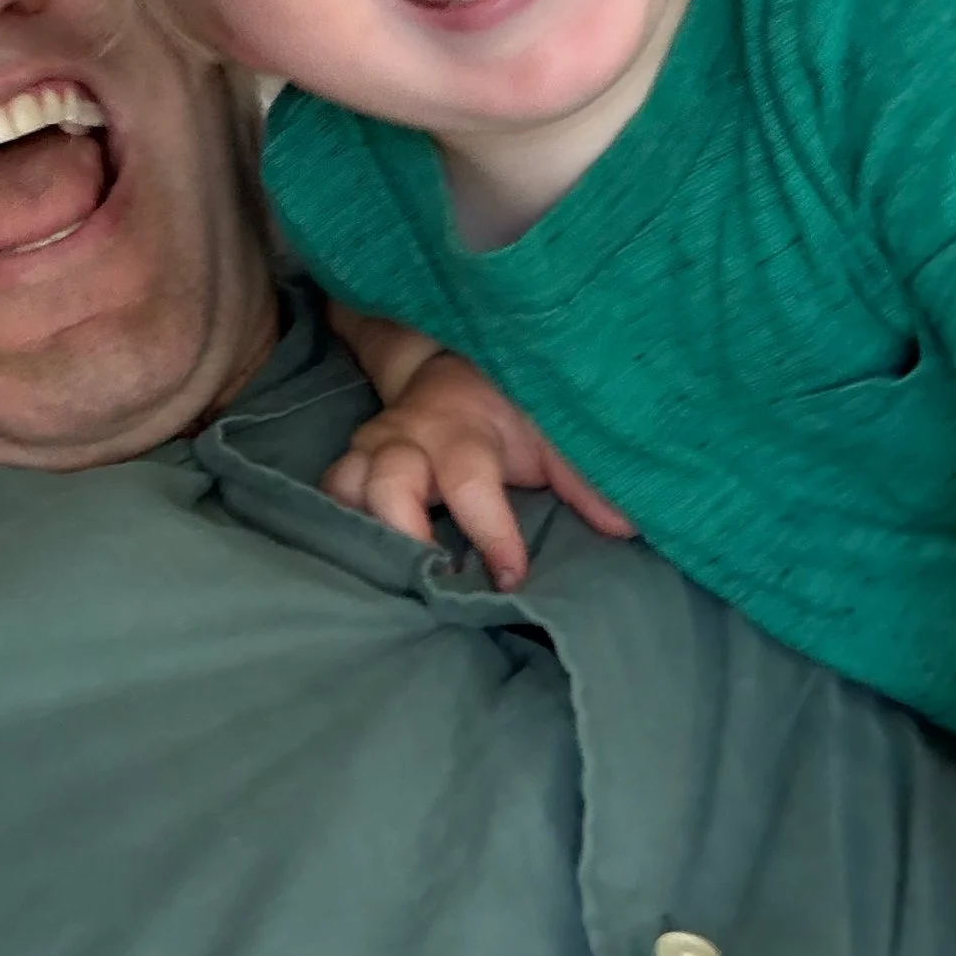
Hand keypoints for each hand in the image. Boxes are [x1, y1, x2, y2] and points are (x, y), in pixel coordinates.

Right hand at [322, 352, 633, 590]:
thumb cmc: (510, 408)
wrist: (451, 368)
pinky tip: (369, 570)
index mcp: (463, 431)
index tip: (511, 578)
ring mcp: (372, 452)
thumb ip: (585, 477)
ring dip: (363, 538)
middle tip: (435, 586)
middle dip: (403, 537)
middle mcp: (408, 440)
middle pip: (385, 486)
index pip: (471, 482)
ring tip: (394, 585)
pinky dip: (340, 531)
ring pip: (344, 491)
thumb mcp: (553, 432)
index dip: (490, 533)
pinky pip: (329, 498)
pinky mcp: (352, 467)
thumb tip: (626, 526)